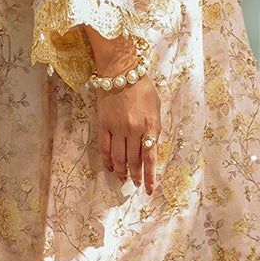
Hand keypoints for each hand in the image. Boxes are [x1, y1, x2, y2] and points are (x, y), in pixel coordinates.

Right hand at [96, 75, 160, 194]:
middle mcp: (134, 130)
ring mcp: (117, 128)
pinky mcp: (103, 124)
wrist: (121, 71)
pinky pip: (104, 148)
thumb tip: (150, 148)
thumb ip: (154, 128)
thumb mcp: (156, 108)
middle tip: (135, 183)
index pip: (150, 158)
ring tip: (123, 177)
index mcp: (150, 126)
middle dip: (135, 176)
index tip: (149, 189)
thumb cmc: (142, 88)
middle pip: (134, 161)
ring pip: (118, 158)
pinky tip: (110, 167)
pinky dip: (107, 160)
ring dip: (121, 171)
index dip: (149, 176)